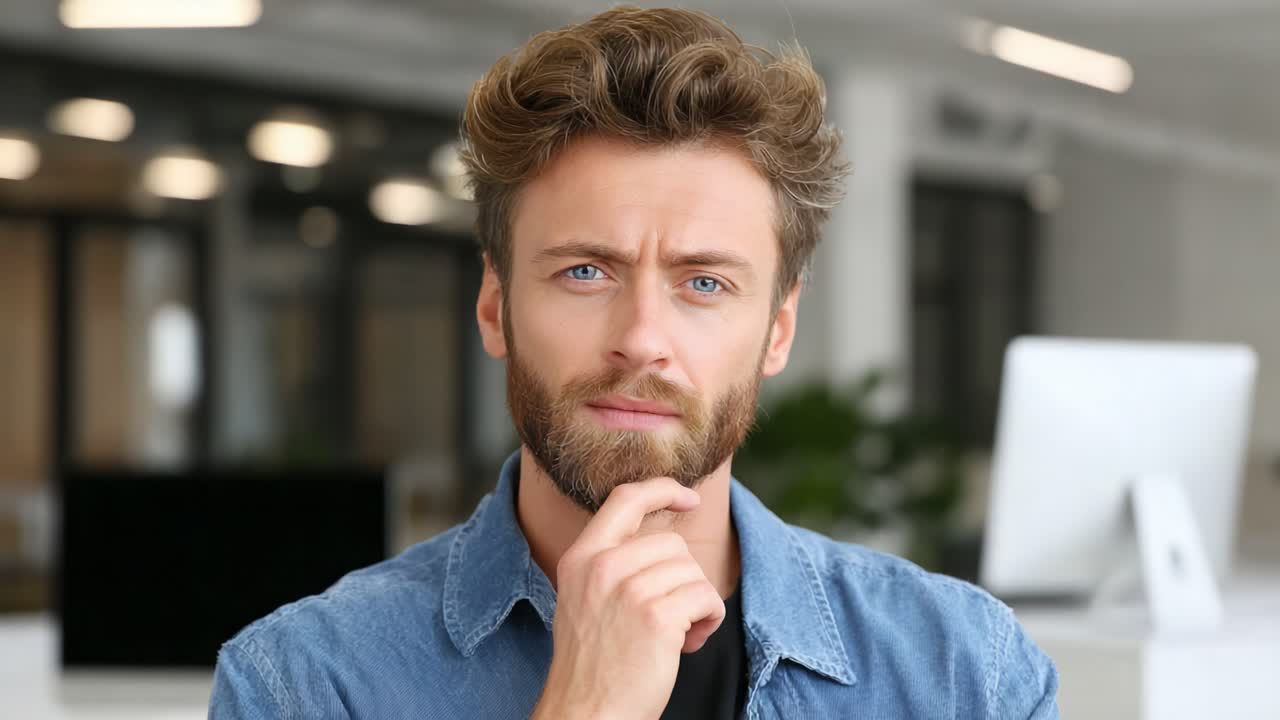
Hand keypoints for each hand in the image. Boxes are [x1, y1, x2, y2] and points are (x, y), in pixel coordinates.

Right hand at [531, 478, 725, 719]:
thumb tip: (664, 537)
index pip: (625, 499)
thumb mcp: (585, 598)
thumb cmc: (593, 664)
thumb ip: (612, 563)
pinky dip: (708, 620)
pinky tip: (687, 644)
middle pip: (672, 544)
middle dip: (682, 579)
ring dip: (696, 604)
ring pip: (692, 571)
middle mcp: (602, 567)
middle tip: (669, 618)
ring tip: (674, 635)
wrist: (586, 713)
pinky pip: (706, 597)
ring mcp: (628, 590)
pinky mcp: (657, 616)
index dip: (662, 489)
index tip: (688, 497)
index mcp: (581, 558)